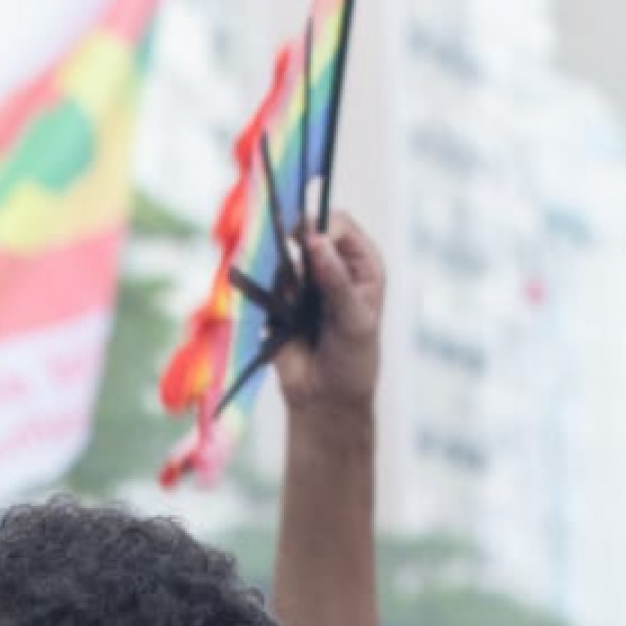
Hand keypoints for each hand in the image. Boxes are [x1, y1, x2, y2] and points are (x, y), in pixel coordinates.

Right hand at [272, 210, 383, 418]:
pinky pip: (264, 284)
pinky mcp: (278, 301)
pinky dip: (264, 294)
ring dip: (280, 276)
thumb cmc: (352, 360)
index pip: (338, 225)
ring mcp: (303, 281)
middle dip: (291, 242)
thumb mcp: (354, 320)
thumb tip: (315, 241)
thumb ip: (336, 280)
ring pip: (280, 256)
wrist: (324, 400)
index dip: (321, 227)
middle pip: (305, 232)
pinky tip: (278, 319)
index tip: (308, 243)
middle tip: (287, 263)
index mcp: (362, 264)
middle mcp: (332, 265)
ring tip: (293, 310)